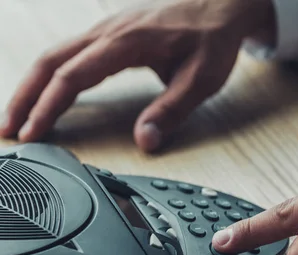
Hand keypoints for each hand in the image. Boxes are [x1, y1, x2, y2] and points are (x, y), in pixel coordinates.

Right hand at [0, 0, 274, 151]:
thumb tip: (144, 141)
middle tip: (8, 130)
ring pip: (55, 55)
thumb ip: (171, 111)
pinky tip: (47, 94)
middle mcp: (108, 31)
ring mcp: (107, 29)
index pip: (73, 76)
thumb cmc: (212, 38)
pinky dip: (50, 75)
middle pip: (49, 62)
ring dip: (31, 86)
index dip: (48, 107)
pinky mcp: (111, 33)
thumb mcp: (201, 79)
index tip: (34, 133)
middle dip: (24, 97)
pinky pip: (70, 53)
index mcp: (126, 42)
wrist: (221, 4)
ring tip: (18, 117)